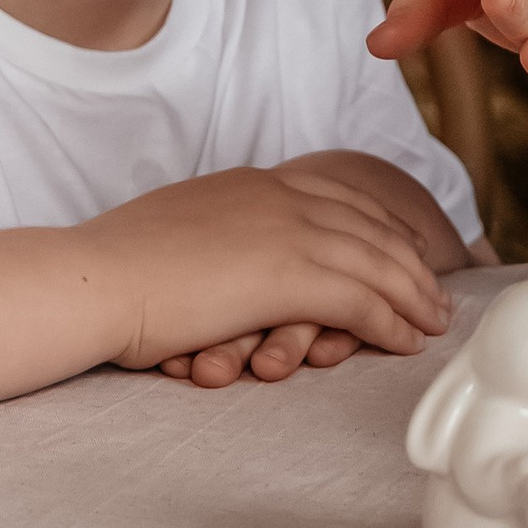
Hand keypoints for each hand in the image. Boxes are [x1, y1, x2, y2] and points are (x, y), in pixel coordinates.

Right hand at [100, 162, 452, 375]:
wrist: (91, 279)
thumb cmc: (114, 270)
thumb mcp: (175, 233)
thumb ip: (216, 236)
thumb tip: (220, 255)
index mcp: (253, 183)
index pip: (339, 198)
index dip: (379, 227)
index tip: (403, 250)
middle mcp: (280, 197)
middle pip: (371, 227)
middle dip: (411, 263)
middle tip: (436, 294)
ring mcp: (289, 231)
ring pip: (379, 264)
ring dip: (415, 297)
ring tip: (435, 324)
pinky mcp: (291, 275)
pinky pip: (364, 301)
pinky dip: (393, 324)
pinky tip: (408, 343)